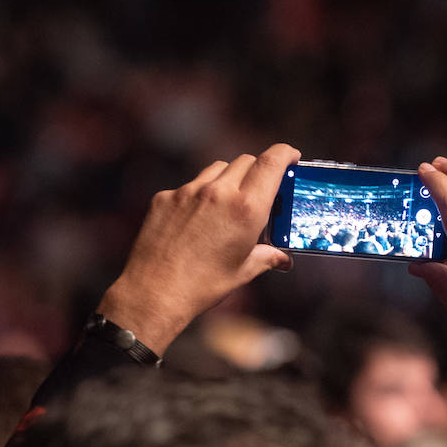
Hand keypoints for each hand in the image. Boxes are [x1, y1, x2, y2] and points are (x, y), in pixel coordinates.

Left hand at [97, 144, 299, 353]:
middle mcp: (219, 192)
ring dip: (230, 177)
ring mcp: (188, 192)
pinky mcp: (165, 197)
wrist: (154, 292)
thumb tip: (283, 259)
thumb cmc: (203, 285)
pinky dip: (201, 193)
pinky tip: (198, 218)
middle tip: (262, 189)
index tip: (292, 156)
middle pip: (246, 161)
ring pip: (218, 169)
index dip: (286, 153)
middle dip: (259, 170)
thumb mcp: (243, 271)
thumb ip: (266, 257)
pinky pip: (190, 185)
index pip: (272, 162)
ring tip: (229, 202)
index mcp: (246, 209)